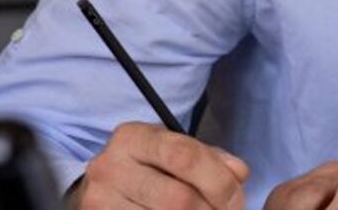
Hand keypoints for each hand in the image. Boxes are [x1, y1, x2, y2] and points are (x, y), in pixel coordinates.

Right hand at [70, 122, 249, 209]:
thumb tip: (239, 173)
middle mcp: (110, 167)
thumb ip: (209, 158)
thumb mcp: (172, 150)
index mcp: (133, 137)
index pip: (185, 157)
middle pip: (177, 198)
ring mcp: (100, 200)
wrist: (99, 188)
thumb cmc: (146, 167)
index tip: (235, 198)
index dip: (218, 181)